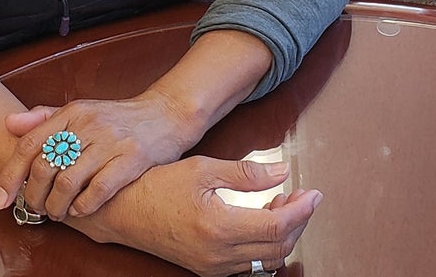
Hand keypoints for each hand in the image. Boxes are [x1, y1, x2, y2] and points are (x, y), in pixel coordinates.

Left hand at [0, 93, 195, 219]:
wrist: (165, 114)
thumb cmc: (117, 118)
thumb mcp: (80, 110)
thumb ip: (43, 117)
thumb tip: (8, 125)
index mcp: (71, 112)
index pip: (28, 144)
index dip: (10, 175)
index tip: (1, 200)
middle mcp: (87, 124)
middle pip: (44, 166)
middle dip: (33, 196)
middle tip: (34, 208)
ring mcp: (110, 141)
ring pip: (67, 181)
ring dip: (56, 206)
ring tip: (57, 213)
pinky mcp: (132, 158)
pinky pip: (99, 190)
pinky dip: (83, 206)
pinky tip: (80, 210)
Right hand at [78, 156, 321, 276]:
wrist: (122, 211)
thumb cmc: (156, 185)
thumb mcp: (201, 168)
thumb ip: (245, 173)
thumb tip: (282, 171)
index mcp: (220, 227)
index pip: (278, 226)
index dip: (302, 210)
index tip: (314, 193)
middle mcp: (219, 256)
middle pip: (278, 248)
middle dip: (298, 223)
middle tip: (301, 197)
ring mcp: (213, 267)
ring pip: (267, 262)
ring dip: (283, 236)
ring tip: (282, 206)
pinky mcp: (207, 270)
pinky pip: (249, 267)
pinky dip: (265, 248)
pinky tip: (260, 223)